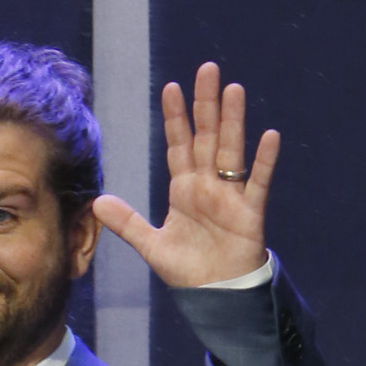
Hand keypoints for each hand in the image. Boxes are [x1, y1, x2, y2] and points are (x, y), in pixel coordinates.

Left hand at [92, 60, 276, 289]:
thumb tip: (96, 203)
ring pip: (231, 150)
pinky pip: (257, 182)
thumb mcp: (152, 246)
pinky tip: (269, 136)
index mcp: (184, 189)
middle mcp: (208, 185)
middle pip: (207, 137)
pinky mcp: (249, 212)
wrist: (216, 295)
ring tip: (233, 91)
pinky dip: (264, 160)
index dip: (176, 118)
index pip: (179, 145)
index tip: (171, 88)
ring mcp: (230, 195)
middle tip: (207, 70)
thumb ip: (127, 223)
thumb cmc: (189, 269)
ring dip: (233, 121)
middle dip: (205, 105)